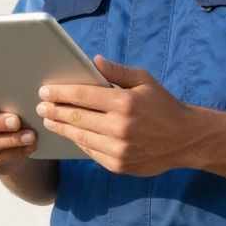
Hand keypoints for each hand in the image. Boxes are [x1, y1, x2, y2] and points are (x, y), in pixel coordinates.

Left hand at [36, 55, 200, 175]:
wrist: (186, 139)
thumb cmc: (163, 105)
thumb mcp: (144, 80)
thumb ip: (118, 71)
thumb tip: (94, 61)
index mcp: (125, 102)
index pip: (83, 95)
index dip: (60, 93)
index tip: (44, 91)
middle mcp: (120, 127)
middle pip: (77, 118)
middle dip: (54, 111)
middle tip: (40, 107)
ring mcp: (119, 149)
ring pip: (80, 137)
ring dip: (61, 128)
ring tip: (49, 121)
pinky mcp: (119, 165)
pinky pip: (91, 152)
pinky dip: (78, 142)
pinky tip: (70, 134)